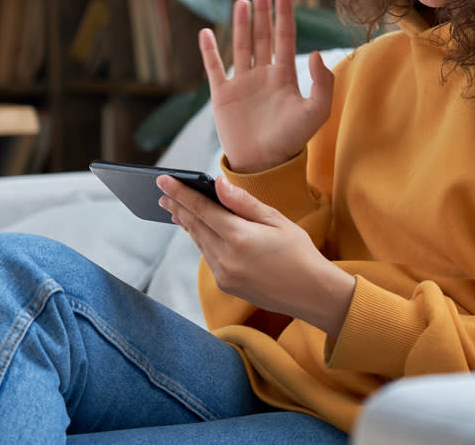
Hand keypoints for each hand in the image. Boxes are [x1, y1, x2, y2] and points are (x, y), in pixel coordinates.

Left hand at [158, 174, 354, 337]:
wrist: (312, 294)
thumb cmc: (299, 252)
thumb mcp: (276, 220)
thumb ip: (244, 203)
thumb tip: (218, 184)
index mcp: (240, 237)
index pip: (201, 209)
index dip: (180, 193)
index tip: (163, 181)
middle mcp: (226, 258)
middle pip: (194, 226)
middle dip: (177, 207)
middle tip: (162, 193)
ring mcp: (224, 274)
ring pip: (199, 242)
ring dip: (187, 224)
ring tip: (176, 209)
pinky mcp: (226, 285)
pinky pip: (208, 257)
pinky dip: (202, 241)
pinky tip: (200, 231)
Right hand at [199, 0, 333, 172]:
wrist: (263, 164)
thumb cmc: (291, 140)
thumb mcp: (315, 112)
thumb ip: (321, 83)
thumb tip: (313, 52)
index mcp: (285, 76)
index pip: (285, 36)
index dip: (284, 13)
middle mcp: (263, 75)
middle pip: (262, 35)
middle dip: (263, 10)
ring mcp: (242, 83)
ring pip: (241, 45)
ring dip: (241, 23)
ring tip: (243, 1)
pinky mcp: (222, 95)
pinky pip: (214, 67)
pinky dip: (209, 51)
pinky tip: (206, 32)